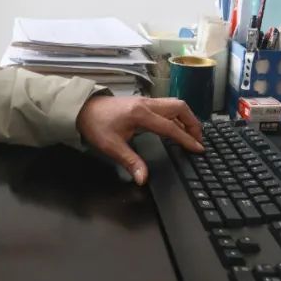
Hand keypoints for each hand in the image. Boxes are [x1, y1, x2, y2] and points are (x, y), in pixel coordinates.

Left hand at [76, 96, 203, 185]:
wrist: (82, 108)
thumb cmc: (96, 125)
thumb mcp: (111, 146)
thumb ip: (130, 161)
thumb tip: (143, 179)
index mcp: (141, 115)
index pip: (170, 127)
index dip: (186, 139)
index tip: (198, 149)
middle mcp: (147, 104)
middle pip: (179, 107)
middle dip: (193, 123)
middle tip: (198, 140)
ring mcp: (145, 101)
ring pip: (174, 104)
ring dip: (186, 117)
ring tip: (191, 134)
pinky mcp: (143, 102)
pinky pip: (167, 106)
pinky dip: (177, 115)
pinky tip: (176, 127)